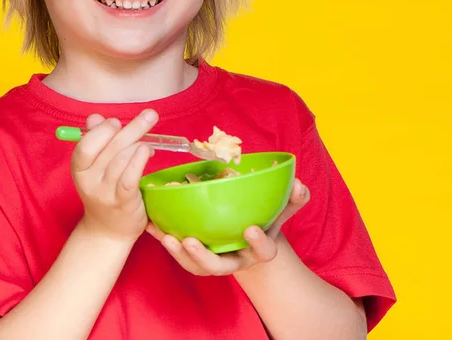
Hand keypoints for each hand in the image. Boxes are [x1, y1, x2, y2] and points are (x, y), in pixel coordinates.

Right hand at [72, 109, 157, 242]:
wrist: (107, 232)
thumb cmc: (105, 191)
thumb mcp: (95, 167)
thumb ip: (96, 140)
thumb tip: (95, 117)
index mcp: (79, 168)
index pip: (86, 144)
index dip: (102, 130)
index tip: (117, 122)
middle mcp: (89, 180)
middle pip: (110, 148)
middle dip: (132, 128)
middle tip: (150, 115)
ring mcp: (105, 193)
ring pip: (122, 160)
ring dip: (139, 145)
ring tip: (148, 144)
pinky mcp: (123, 202)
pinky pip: (129, 178)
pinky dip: (138, 162)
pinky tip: (147, 152)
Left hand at [146, 178, 309, 275]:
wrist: (247, 238)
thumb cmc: (263, 220)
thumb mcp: (279, 211)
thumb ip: (291, 200)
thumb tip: (300, 185)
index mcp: (256, 250)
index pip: (262, 252)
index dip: (258, 243)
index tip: (251, 229)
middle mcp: (233, 260)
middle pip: (218, 267)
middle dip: (203, 257)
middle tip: (190, 241)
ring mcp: (212, 260)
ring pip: (195, 264)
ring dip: (178, 253)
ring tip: (166, 237)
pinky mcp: (195, 255)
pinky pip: (179, 251)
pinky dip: (164, 239)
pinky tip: (152, 224)